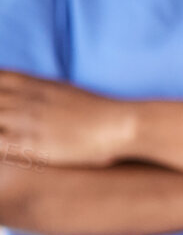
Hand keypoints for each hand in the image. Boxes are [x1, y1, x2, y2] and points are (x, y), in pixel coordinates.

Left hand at [0, 70, 135, 166]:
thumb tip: (28, 93)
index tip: (4, 101)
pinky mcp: (29, 144)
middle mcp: (25, 99)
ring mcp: (25, 121)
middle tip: (7, 123)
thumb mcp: (64, 90)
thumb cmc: (97, 111)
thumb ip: (39, 90)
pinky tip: (5, 150)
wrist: (118, 124)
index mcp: (33, 84)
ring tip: (7, 135)